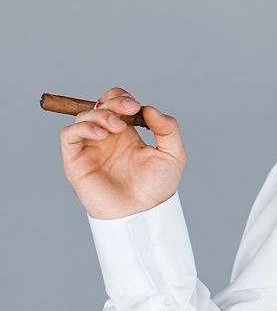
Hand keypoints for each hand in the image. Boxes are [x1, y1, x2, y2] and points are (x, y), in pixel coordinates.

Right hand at [59, 87, 186, 218]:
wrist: (145, 212)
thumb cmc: (158, 187)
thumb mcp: (173, 153)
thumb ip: (167, 128)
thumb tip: (149, 108)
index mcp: (127, 133)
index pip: (116, 104)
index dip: (121, 98)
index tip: (136, 107)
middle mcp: (106, 138)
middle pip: (99, 106)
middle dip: (113, 102)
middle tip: (129, 110)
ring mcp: (90, 148)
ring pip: (83, 117)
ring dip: (100, 114)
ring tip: (117, 126)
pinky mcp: (76, 161)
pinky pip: (69, 135)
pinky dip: (82, 127)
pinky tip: (101, 133)